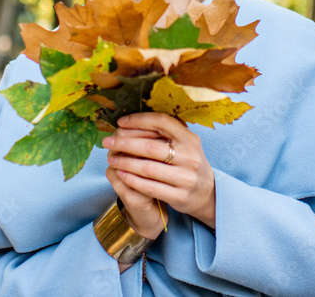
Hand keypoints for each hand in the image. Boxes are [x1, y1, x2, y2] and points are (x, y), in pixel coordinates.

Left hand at [102, 112, 215, 234]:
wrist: (207, 193)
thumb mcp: (185, 144)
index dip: (139, 120)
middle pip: (151, 146)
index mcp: (190, 138)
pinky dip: (132, 179)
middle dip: (125, 143)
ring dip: (125, 162)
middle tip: (107, 141)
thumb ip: (166, 133)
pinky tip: (121, 174)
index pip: (162, 122)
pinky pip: (149, 187)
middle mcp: (190, 157)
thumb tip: (132, 120)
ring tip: (111, 158)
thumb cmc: (187, 162)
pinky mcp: (179, 196)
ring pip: (148, 168)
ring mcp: (185, 178)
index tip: (120, 122)